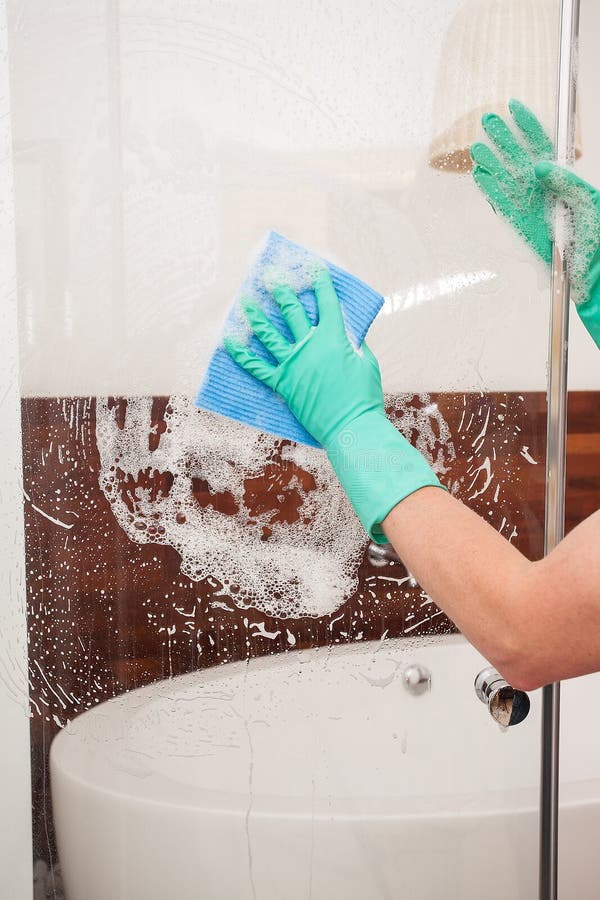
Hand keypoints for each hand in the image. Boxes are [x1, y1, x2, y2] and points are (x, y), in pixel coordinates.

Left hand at [225, 270, 442, 541]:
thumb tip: (350, 334)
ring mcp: (293, 365)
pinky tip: (229, 341)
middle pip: (292, 312)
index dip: (321, 283)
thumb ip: (357, 345)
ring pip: (269, 334)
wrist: (350, 426)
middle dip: (281, 290)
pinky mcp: (283, 384)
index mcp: (334, 339)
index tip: (314, 267)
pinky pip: (257, 367)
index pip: (327, 303)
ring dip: (255, 315)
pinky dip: (242, 354)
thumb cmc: (363, 397)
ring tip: (244, 300)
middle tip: (271, 276)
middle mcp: (310, 347)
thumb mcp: (367, 364)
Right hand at [470, 98, 599, 348]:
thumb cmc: (596, 236)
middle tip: (487, 120)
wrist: (591, 272)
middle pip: (518, 157)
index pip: (542, 144)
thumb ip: (566, 181)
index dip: (528, 125)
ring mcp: (530, 207)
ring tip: (476, 147)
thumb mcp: (589, 202)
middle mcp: (543, 189)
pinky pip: (501, 205)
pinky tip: (479, 176)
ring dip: (490, 162)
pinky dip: (489, 190)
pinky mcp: (520, 226)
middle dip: (503, 138)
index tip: (514, 106)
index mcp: (562, 178)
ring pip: (505, 178)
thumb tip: (539, 166)